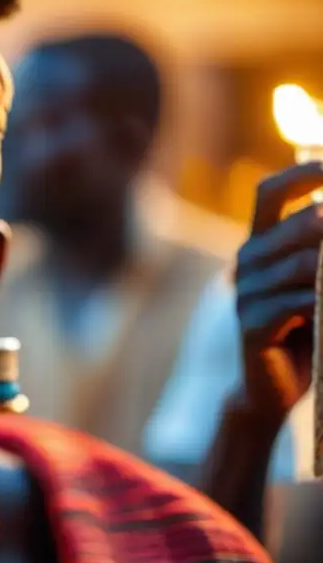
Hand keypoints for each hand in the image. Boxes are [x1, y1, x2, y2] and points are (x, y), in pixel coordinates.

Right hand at [235, 162, 322, 419]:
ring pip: (310, 264)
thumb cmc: (305, 331)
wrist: (270, 389)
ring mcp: (247, 294)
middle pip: (306, 222)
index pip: (271, 191)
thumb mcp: (317, 283)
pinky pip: (301, 302)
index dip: (306, 172)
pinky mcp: (254, 325)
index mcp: (260, 244)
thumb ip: (320, 252)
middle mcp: (248, 262)